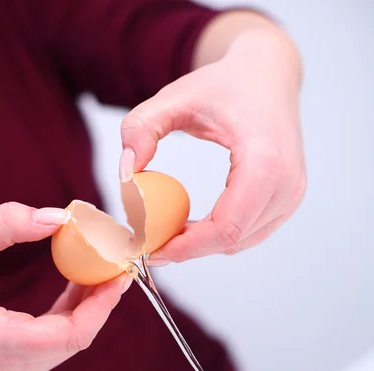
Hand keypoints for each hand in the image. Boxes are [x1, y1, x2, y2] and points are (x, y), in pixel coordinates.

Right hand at [0, 203, 131, 370]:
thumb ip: (4, 225)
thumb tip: (59, 218)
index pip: (71, 335)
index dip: (102, 305)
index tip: (120, 274)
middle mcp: (9, 369)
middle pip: (75, 338)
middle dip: (100, 301)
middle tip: (116, 263)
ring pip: (68, 341)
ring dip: (88, 305)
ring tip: (101, 267)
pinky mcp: (14, 367)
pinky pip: (55, 340)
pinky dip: (71, 312)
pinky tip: (78, 281)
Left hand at [119, 26, 305, 263]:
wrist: (268, 74)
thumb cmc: (224, 85)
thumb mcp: (174, 98)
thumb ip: (141, 129)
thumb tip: (124, 174)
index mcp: (264, 161)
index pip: (226, 227)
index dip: (187, 247)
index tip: (153, 251)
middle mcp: (286, 183)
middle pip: (232, 240)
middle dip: (190, 250)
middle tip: (152, 246)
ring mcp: (292, 194)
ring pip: (242, 241)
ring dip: (204, 245)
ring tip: (169, 232)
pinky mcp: (289, 198)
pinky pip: (251, 232)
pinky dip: (220, 236)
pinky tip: (194, 225)